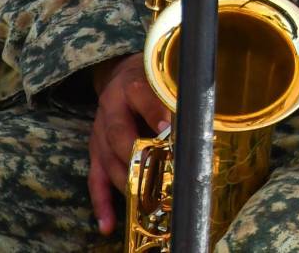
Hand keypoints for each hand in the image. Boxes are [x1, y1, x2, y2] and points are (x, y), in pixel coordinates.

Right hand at [88, 53, 166, 236]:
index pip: (142, 98)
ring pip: (108, 161)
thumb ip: (179, 96)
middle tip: (157, 173)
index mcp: (131, 86)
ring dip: (126, 182)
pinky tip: (109, 224)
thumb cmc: (151, 79)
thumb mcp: (164, 78)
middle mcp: (110, 109)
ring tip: (144, 200)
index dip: (155, 113)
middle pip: (118, 134)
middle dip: (138, 156)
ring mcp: (98, 133)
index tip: (168, 128)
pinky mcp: (95, 152)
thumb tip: (203, 117)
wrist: (120, 75)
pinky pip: (95, 180)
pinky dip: (102, 203)